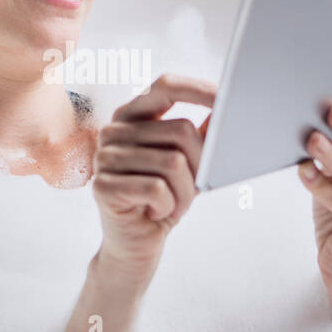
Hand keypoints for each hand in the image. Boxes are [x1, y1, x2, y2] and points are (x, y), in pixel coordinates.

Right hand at [90, 73, 215, 281]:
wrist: (134, 245)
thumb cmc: (161, 200)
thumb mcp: (187, 164)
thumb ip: (202, 134)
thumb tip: (227, 107)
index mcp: (132, 116)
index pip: (167, 86)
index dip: (199, 90)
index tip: (228, 99)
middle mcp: (114, 131)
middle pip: (181, 130)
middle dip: (201, 164)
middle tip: (194, 188)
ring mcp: (104, 158)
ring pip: (173, 163)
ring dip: (185, 193)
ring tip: (172, 205)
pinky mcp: (103, 186)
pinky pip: (158, 189)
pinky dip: (169, 207)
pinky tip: (156, 213)